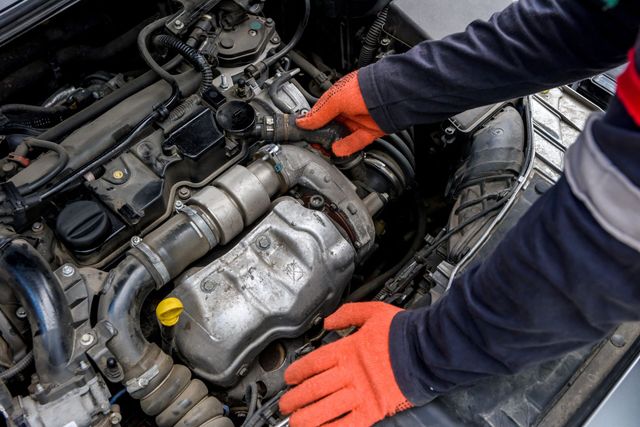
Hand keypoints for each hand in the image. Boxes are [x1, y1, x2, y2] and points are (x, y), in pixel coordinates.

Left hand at [279, 302, 412, 426]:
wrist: (428, 349)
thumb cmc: (404, 331)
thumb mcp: (372, 312)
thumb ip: (347, 314)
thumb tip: (329, 320)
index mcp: (347, 350)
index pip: (312, 363)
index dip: (297, 372)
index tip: (290, 379)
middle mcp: (349, 373)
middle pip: (313, 388)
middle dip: (295, 399)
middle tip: (285, 405)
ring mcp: (360, 393)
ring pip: (325, 409)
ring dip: (306, 417)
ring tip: (296, 422)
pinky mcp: (374, 410)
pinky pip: (348, 424)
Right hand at [297, 71, 385, 156]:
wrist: (390, 95)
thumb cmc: (364, 88)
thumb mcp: (335, 99)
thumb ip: (319, 113)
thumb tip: (303, 122)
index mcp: (337, 96)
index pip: (320, 112)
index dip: (311, 122)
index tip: (303, 131)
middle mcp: (347, 109)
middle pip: (330, 126)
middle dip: (321, 135)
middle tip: (313, 143)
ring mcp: (358, 120)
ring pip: (341, 136)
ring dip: (332, 144)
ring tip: (324, 150)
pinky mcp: (369, 132)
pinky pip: (355, 143)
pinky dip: (346, 147)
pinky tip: (337, 151)